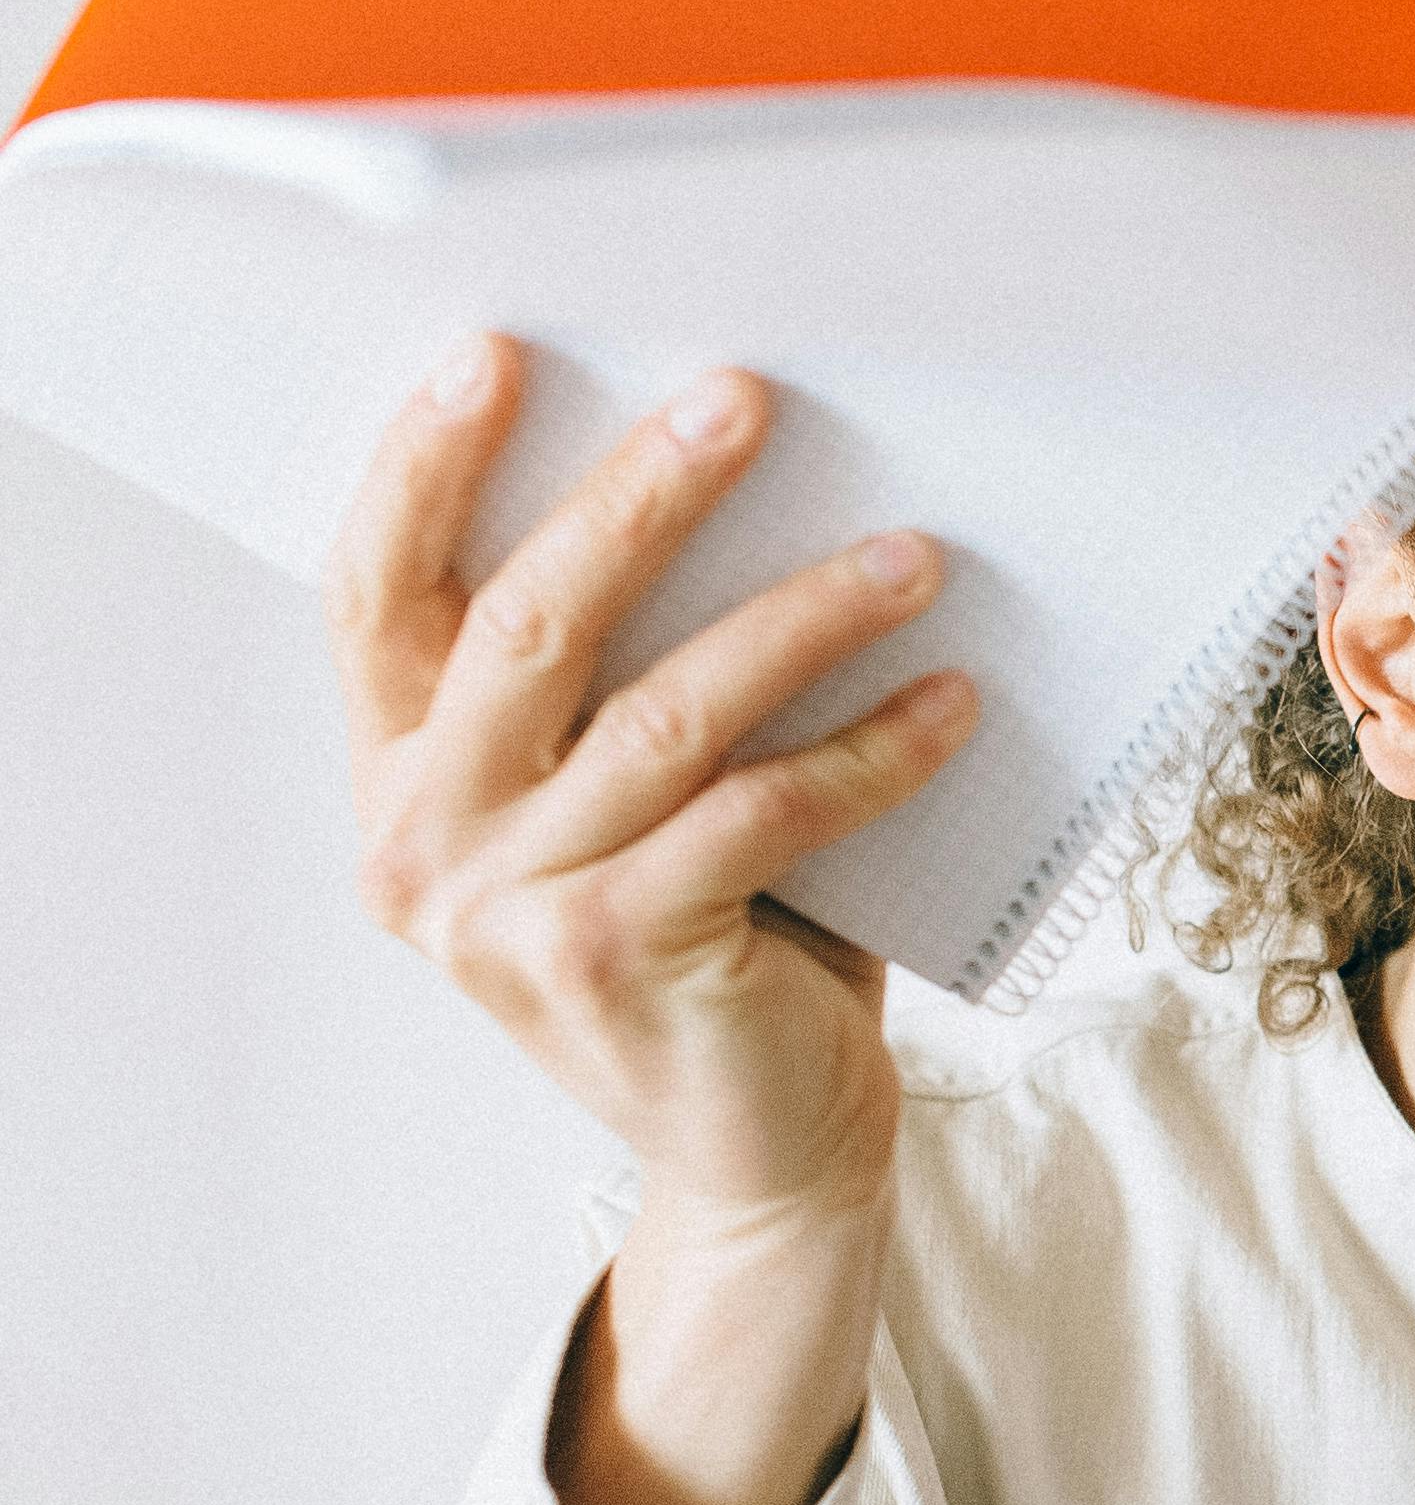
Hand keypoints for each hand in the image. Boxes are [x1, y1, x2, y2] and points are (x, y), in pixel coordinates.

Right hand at [333, 342, 976, 1504]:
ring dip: (802, 615)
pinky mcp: (625, 959)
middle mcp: (427, 849)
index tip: (495, 356)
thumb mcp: (618, 806)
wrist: (758, 1148)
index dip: (422, 468)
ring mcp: (514, 915)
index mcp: (401, 787)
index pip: (373, 597)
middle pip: (527, 626)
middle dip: (639, 497)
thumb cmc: (708, 939)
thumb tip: (716, 475)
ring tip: (910, 554)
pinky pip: (763, 810)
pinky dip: (870, 748)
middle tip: (738, 402)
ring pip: (665, 711)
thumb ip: (610, 683)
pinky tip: (950, 704)